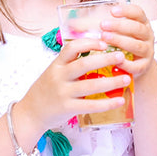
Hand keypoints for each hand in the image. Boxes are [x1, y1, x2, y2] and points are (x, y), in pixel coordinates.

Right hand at [15, 36, 130, 138]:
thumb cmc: (47, 90)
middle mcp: (59, 76)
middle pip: (84, 64)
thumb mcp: (54, 72)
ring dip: (111, 82)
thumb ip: (71, 64)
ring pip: (90, 85)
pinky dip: (107, 103)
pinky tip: (120, 100)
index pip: (71, 48)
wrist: (30, 113)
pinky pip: (91, 106)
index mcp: (56, 65)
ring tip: (126, 78)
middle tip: (121, 56)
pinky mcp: (67, 108)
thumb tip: (98, 54)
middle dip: (105, 59)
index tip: (104, 42)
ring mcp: (63, 93)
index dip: (88, 43)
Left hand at [98, 0, 154, 80]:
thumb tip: (72, 24)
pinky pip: (137, 65)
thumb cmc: (122, 45)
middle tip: (103, 25)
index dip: (126, 11)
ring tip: (105, 38)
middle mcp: (148, 36)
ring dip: (121, 41)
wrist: (135, 66)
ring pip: (138, 46)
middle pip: (138, 28)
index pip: (138, 12)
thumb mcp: (115, 32)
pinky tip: (115, 61)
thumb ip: (99, 27)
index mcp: (142, 23)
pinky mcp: (144, 66)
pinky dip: (127, 63)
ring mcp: (147, 51)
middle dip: (120, 26)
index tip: (112, 10)